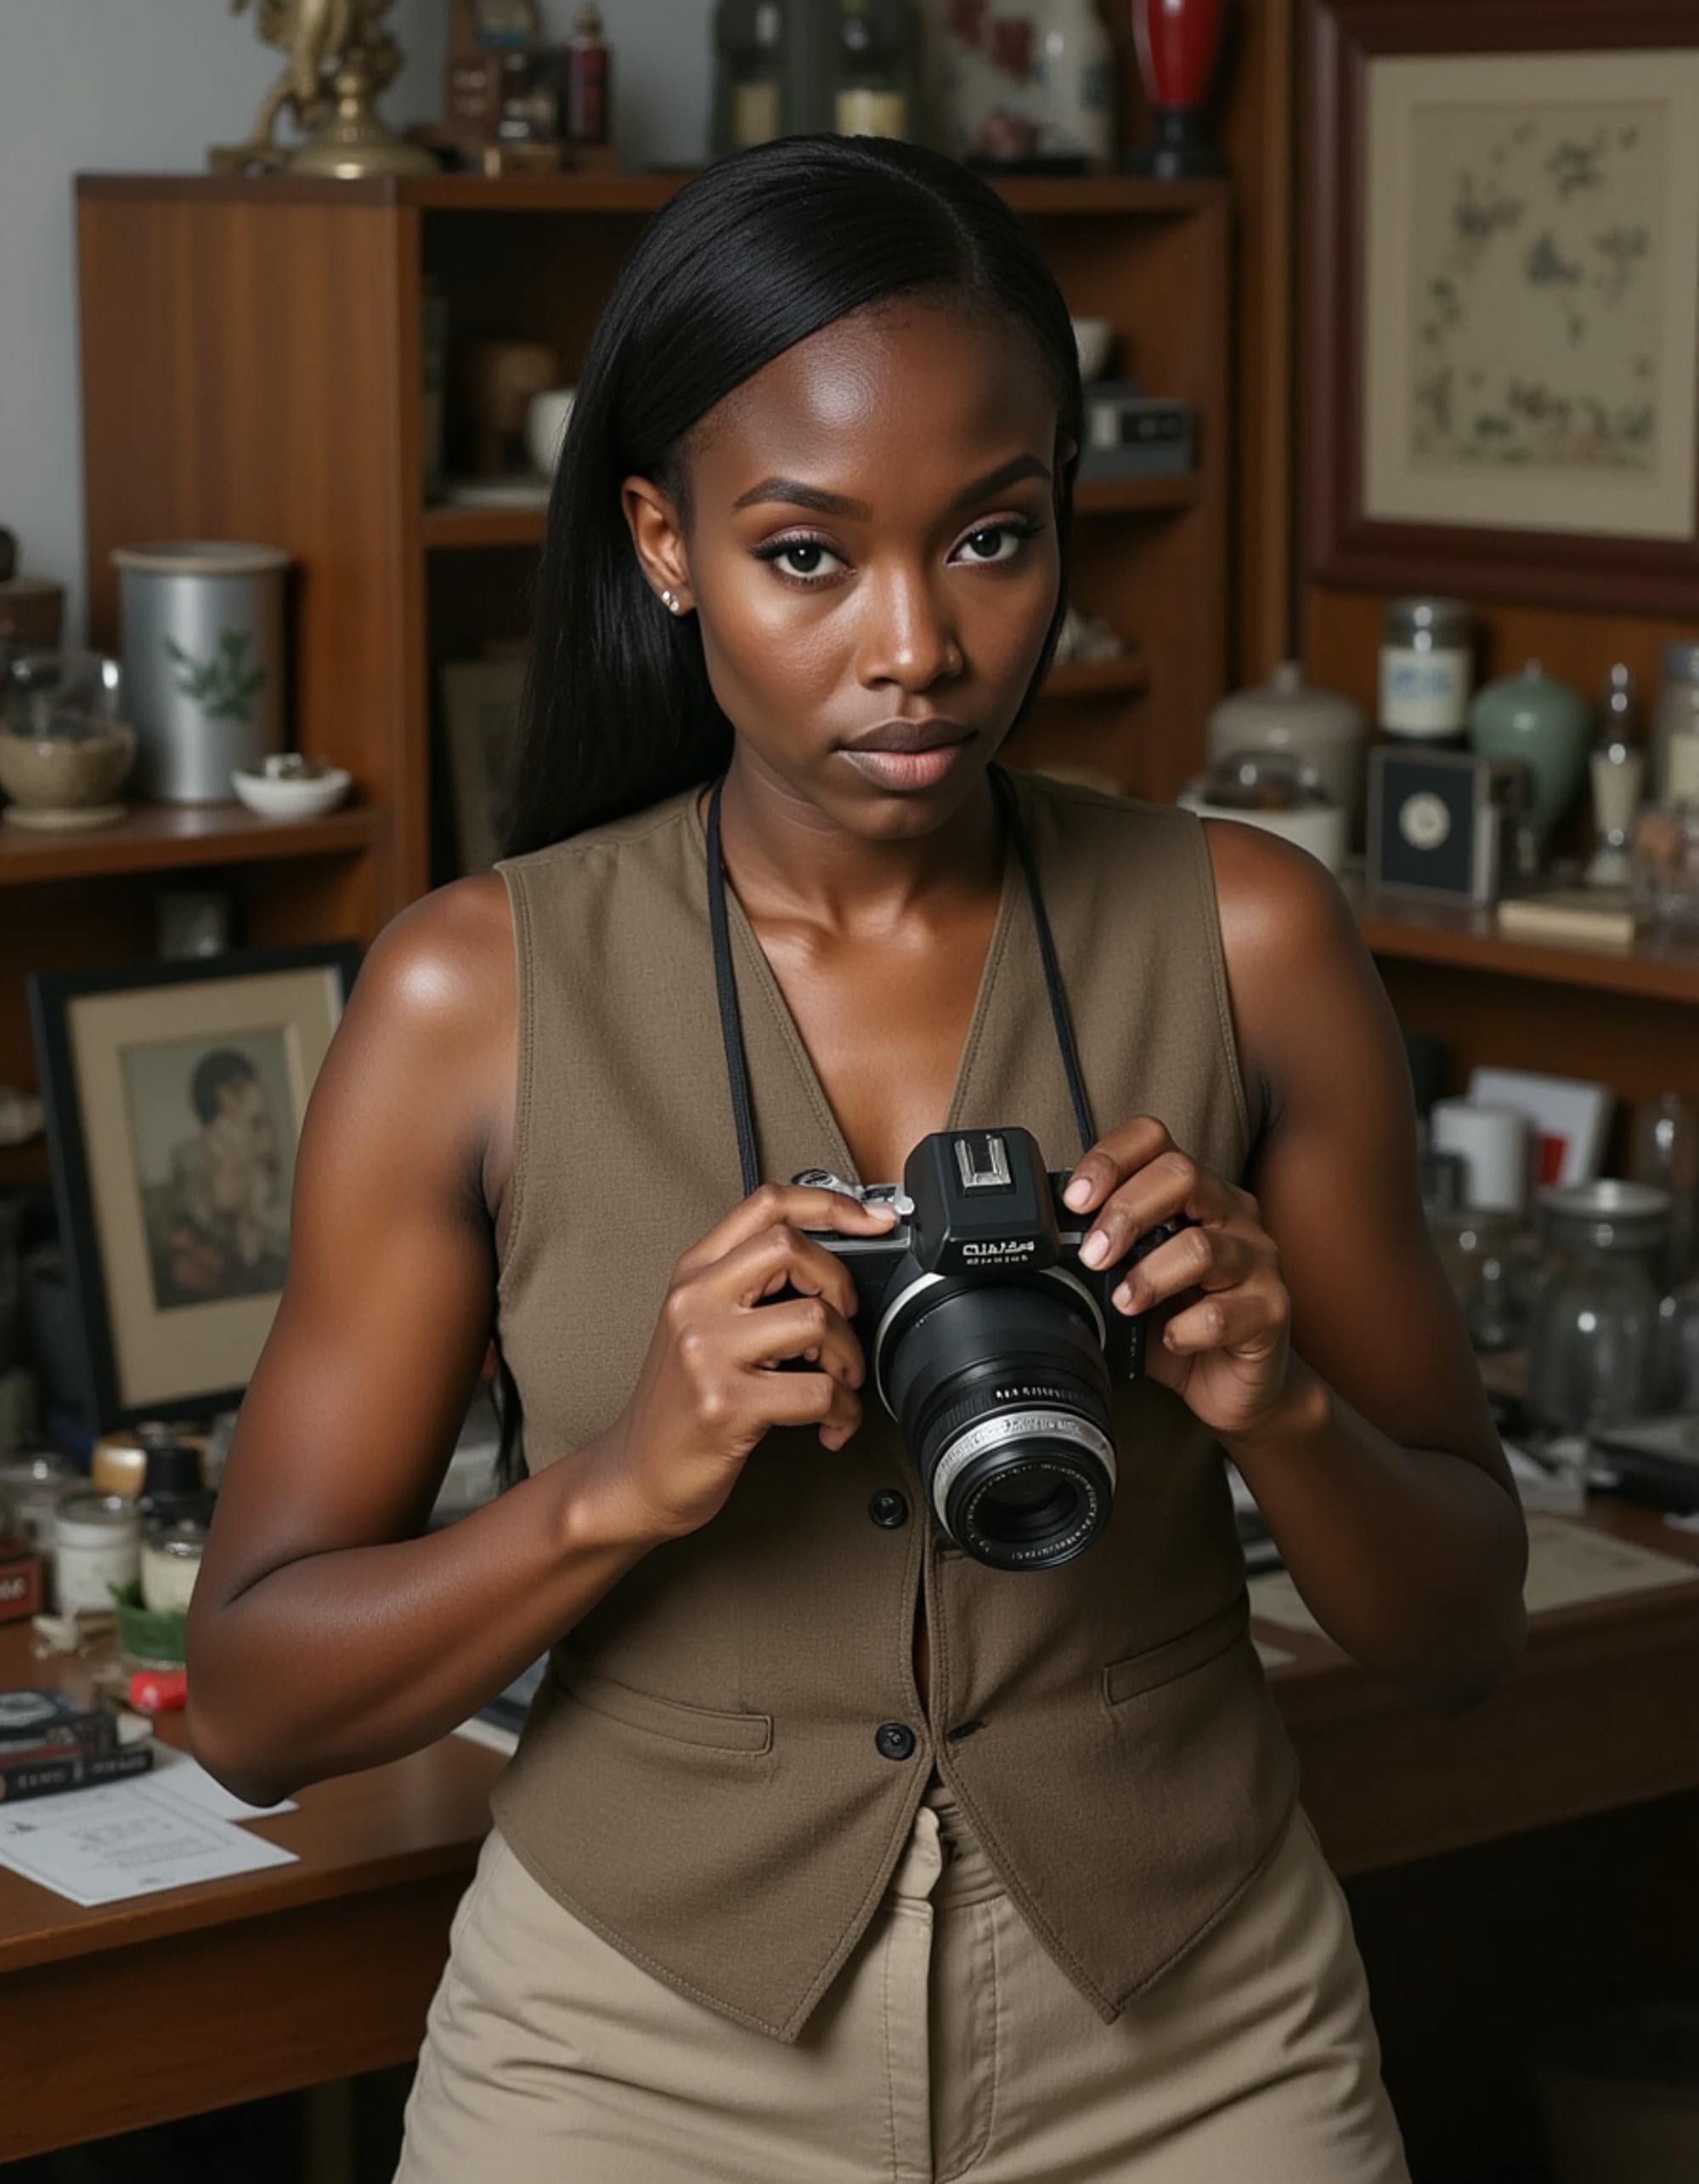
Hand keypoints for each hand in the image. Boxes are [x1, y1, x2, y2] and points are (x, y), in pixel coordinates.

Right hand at [585, 1184, 898, 1545]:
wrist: (636, 1474)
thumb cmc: (680, 1404)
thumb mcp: (703, 1325)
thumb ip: (750, 1286)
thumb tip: (834, 1266)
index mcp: (694, 1274)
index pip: (766, 1204)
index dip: (831, 1204)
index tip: (873, 1220)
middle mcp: (695, 1302)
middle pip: (792, 1247)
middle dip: (840, 1286)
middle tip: (843, 1323)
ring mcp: (707, 1352)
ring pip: (815, 1320)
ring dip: (848, 1359)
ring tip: (838, 1383)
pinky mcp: (726, 1404)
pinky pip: (818, 1392)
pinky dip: (844, 1411)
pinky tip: (831, 1425)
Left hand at [1062, 1117, 1293, 1441]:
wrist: (1231, 1380)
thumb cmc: (1178, 1319)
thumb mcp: (1129, 1277)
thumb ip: (1101, 1253)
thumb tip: (1050, 1246)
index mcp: (1192, 1192)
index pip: (1154, 1139)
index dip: (1109, 1158)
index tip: (1075, 1200)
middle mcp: (1230, 1213)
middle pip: (1182, 1175)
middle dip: (1125, 1212)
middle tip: (1093, 1255)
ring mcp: (1257, 1259)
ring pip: (1201, 1246)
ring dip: (1149, 1276)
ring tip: (1123, 1303)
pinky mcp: (1270, 1310)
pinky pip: (1222, 1313)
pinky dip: (1184, 1329)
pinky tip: (1170, 1338)